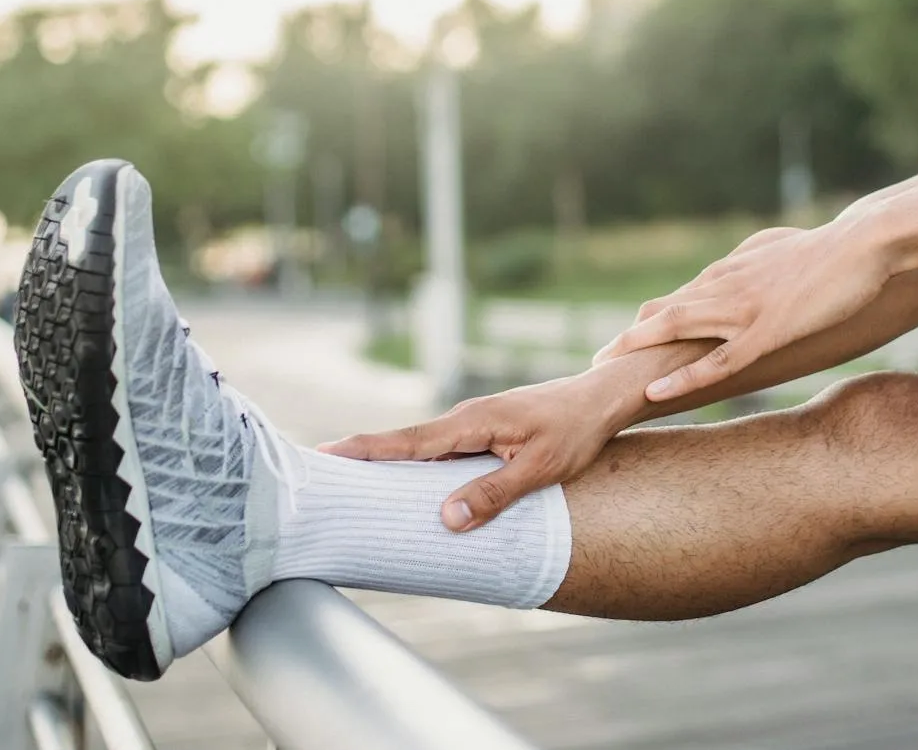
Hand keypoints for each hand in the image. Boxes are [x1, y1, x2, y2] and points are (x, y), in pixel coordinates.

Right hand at [317, 372, 633, 531]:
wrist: (601, 398)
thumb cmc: (576, 431)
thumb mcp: (541, 468)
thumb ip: (495, 493)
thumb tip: (446, 519)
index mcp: (472, 422)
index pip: (407, 441)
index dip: (365, 450)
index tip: (325, 453)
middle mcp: (465, 418)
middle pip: (404, 443)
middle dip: (362, 457)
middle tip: (315, 473)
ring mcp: (473, 422)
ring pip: (421, 448)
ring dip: (388, 462)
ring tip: (346, 484)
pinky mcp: (483, 430)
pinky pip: (440, 450)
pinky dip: (416, 463)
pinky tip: (405, 483)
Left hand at [592, 213, 895, 402]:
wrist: (864, 244)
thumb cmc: (832, 249)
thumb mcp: (781, 248)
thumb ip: (755, 258)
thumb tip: (742, 262)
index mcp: (732, 270)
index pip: (680, 297)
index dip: (651, 319)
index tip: (627, 337)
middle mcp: (727, 286)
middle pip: (665, 312)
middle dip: (629, 337)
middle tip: (598, 359)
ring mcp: (743, 308)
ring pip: (676, 330)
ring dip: (638, 350)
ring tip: (605, 371)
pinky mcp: (766, 331)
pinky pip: (717, 361)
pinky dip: (683, 377)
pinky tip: (656, 391)